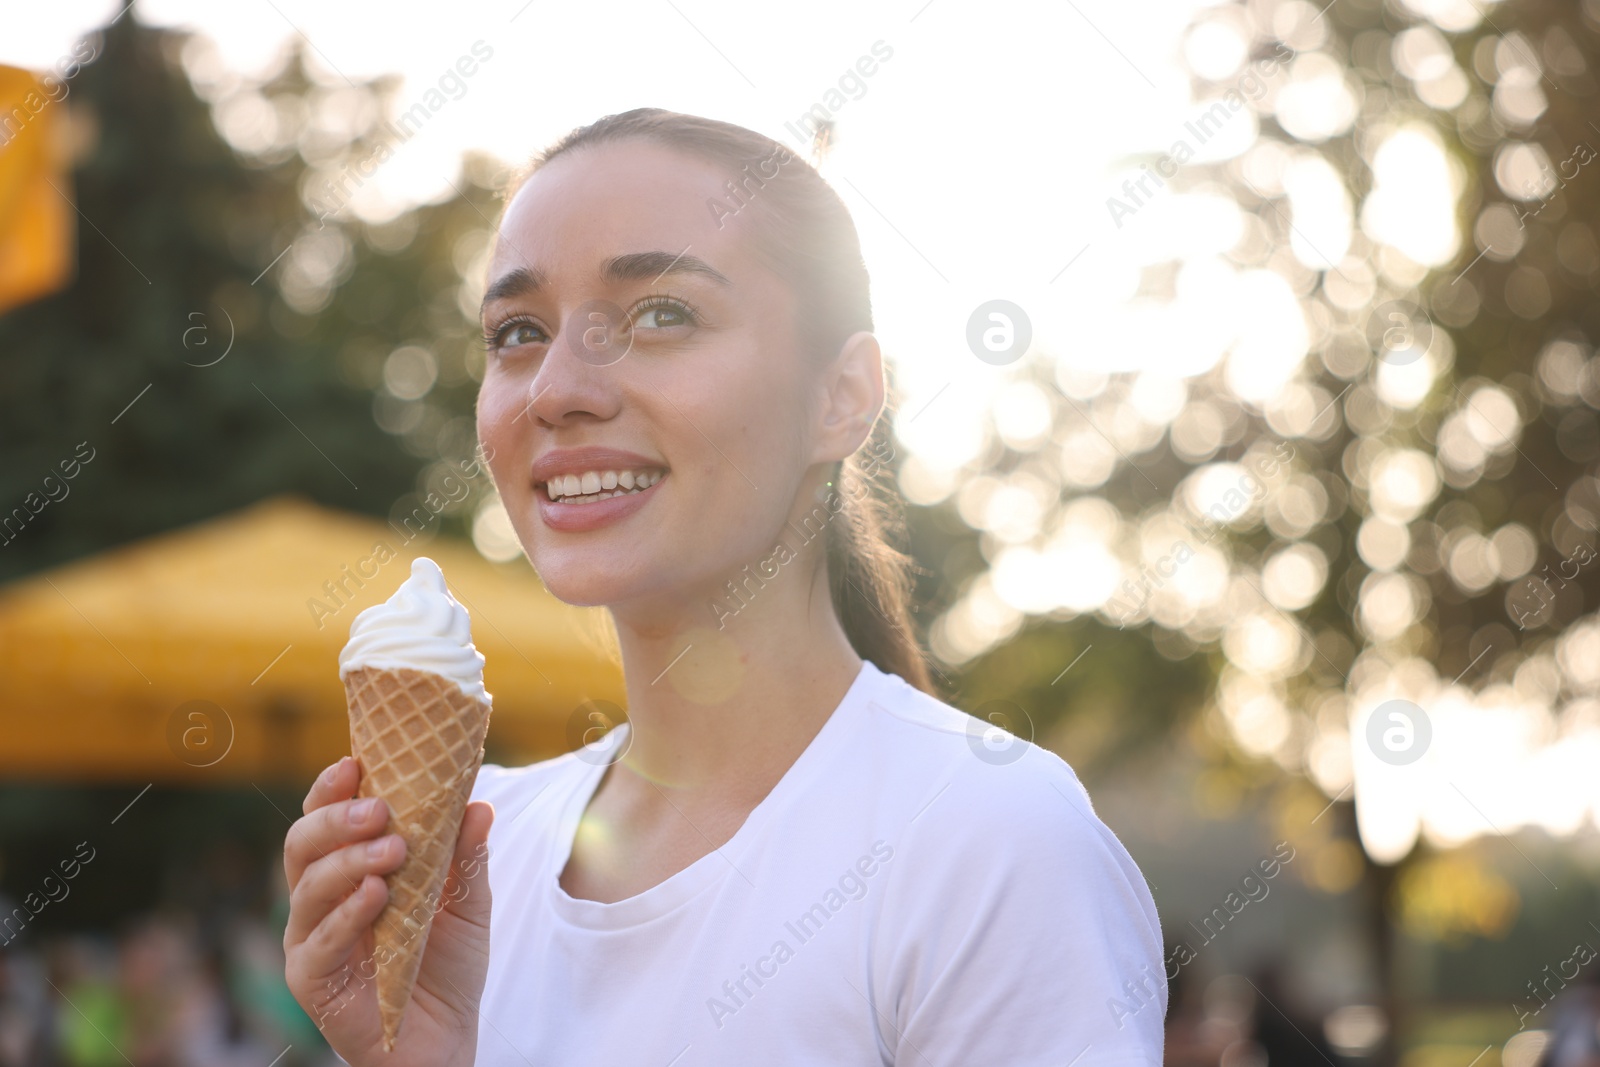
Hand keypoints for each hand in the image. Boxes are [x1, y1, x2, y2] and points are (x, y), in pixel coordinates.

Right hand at [283, 756, 494, 1066]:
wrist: (445, 1038)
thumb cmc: (446, 964)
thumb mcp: (467, 902)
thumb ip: (466, 855)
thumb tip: (479, 803)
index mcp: (349, 868)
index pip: (326, 817)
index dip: (332, 787)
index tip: (356, 762)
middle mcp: (320, 898)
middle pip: (303, 843)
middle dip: (336, 818)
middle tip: (379, 809)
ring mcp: (310, 938)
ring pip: (307, 886)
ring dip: (349, 860)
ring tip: (393, 849)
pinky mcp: (311, 979)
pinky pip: (318, 941)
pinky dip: (346, 915)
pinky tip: (376, 897)